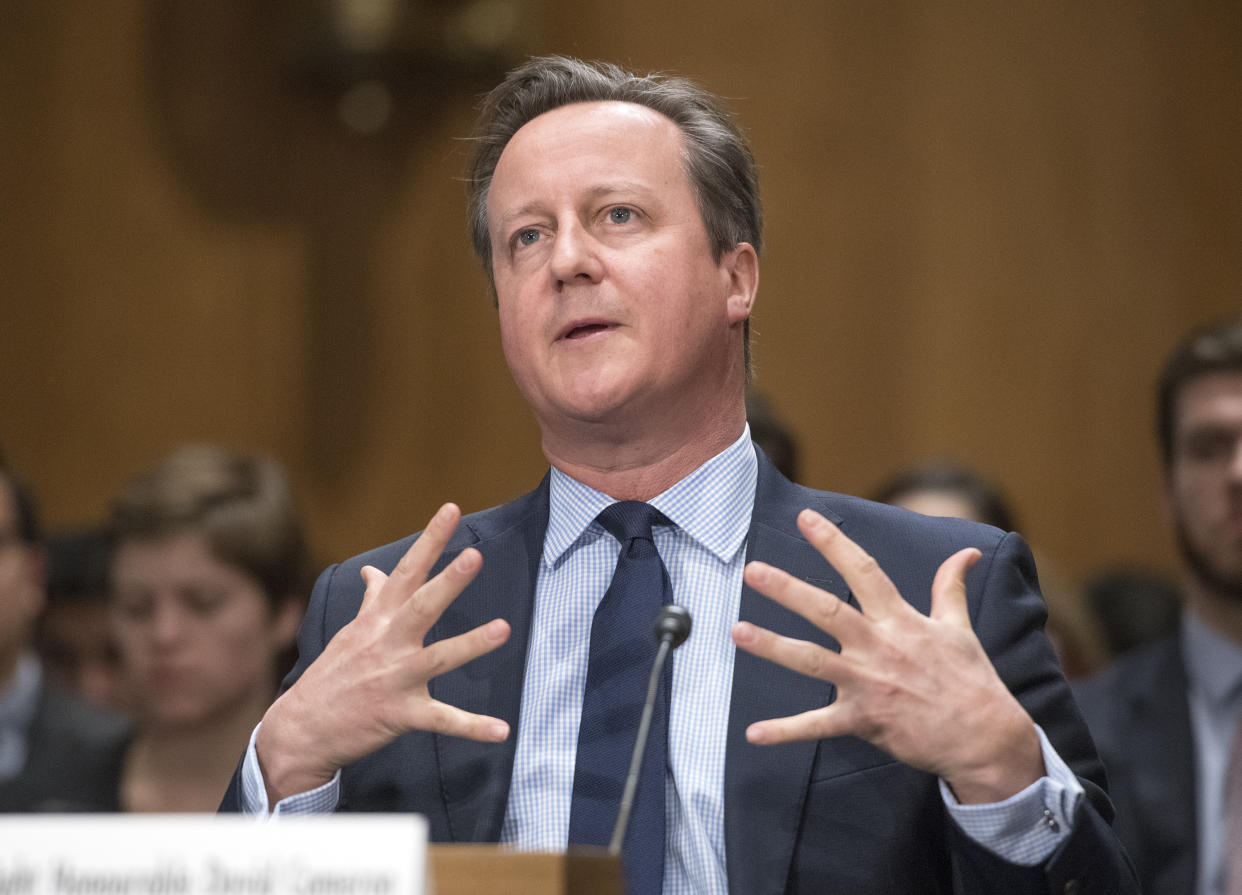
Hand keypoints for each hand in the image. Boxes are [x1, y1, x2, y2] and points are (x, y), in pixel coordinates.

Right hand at [255, 502, 510, 804]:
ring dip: (470, 644)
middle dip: (448, 582)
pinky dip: (472, 727)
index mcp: (377, 619)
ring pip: (437, 658)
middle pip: (420, 606)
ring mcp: (393, 678)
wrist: (301, 730)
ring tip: (503, 628)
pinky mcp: (400, 714)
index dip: (429, 540)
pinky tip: (501, 731)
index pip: (406, 570)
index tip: (451, 510)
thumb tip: (373, 569)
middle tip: (474, 556)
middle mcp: (386, 643)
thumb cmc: (332, 675)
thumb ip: (372, 600)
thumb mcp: (350, 632)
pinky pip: (441, 720)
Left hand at [732, 508, 1043, 803]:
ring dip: (772, 647)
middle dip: (788, 590)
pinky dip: (784, 731)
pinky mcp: (863, 720)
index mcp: (900, 621)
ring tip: (736, 631)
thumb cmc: (971, 681)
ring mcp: (867, 684)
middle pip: (827, 611)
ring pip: (812, 661)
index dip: (834, 543)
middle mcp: (878, 647)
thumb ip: (951, 587)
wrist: (985, 738)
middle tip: (753, 571)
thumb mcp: (959, 628)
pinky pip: (817, 726)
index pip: (864, 571)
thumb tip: (967, 552)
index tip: (806, 518)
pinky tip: (753, 733)